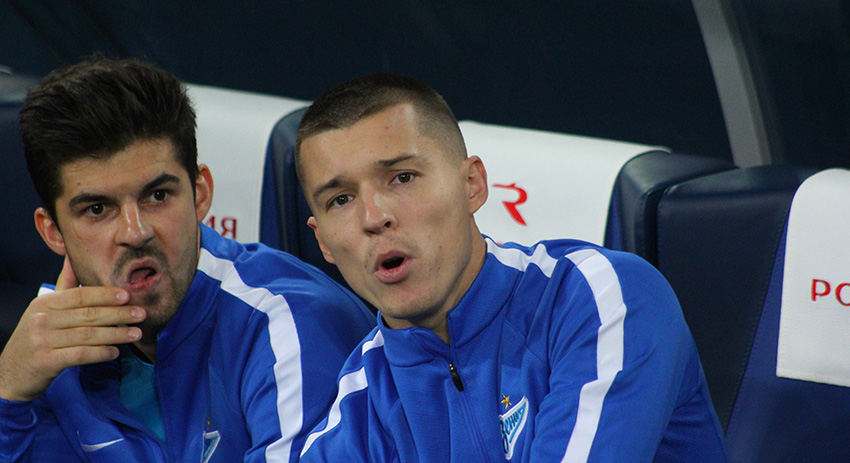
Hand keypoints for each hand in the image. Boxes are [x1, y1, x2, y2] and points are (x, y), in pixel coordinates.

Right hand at [0, 256, 145, 401]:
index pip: (80, 296)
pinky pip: (80, 355)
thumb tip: (73, 256)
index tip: (128, 295)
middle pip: (88, 314)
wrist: (10, 374)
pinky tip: (115, 352)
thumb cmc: (36, 338)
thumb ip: (64, 286)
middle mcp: (41, 320)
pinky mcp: (46, 361)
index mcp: (44, 304)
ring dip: (116, 334)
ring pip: (88, 335)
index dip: (105, 295)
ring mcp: (42, 341)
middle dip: (118, 314)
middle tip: (141, 314)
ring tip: (136, 333)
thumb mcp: (45, 310)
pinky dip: (101, 353)